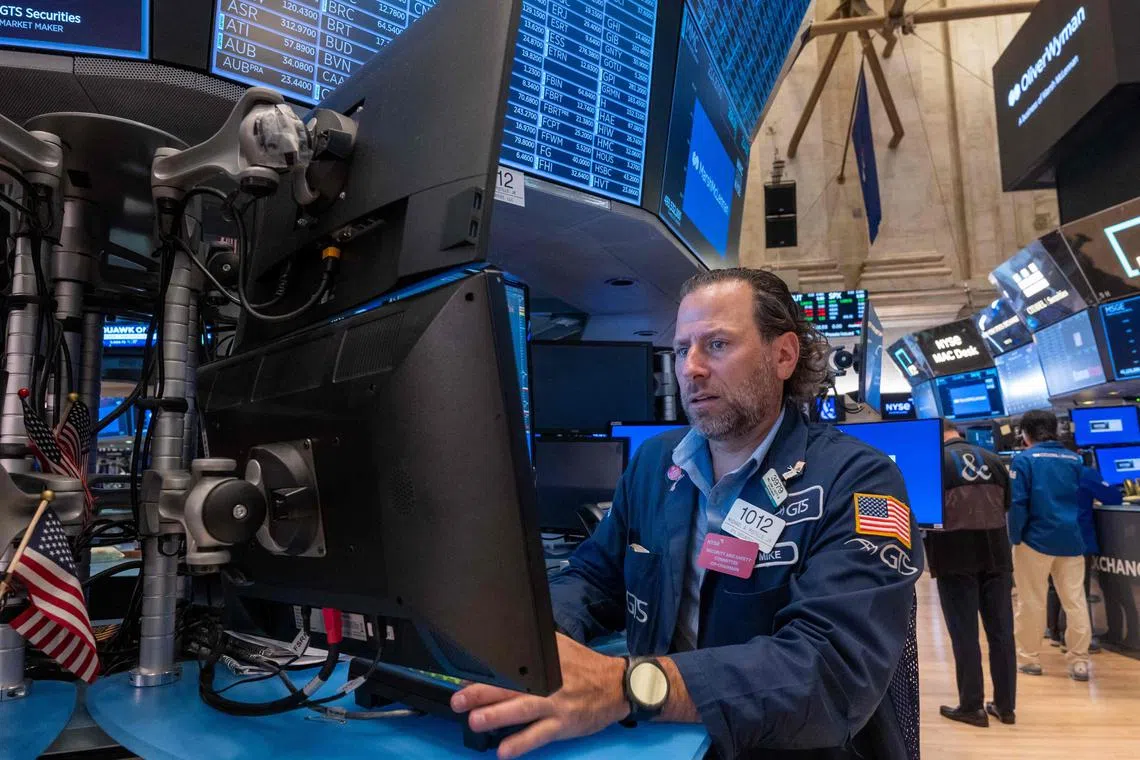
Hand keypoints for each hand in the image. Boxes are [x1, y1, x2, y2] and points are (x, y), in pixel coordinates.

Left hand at [450, 633, 629, 758]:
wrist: (616, 686)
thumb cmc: (584, 667)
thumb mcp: (559, 647)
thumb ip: (534, 645)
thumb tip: (505, 639)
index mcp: (545, 660)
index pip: (511, 663)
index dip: (487, 669)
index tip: (465, 674)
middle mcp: (549, 680)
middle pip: (512, 685)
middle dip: (482, 692)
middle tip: (459, 698)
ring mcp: (556, 704)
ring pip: (522, 710)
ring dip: (497, 716)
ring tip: (475, 721)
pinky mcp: (564, 724)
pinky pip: (539, 736)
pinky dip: (521, 743)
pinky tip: (503, 751)